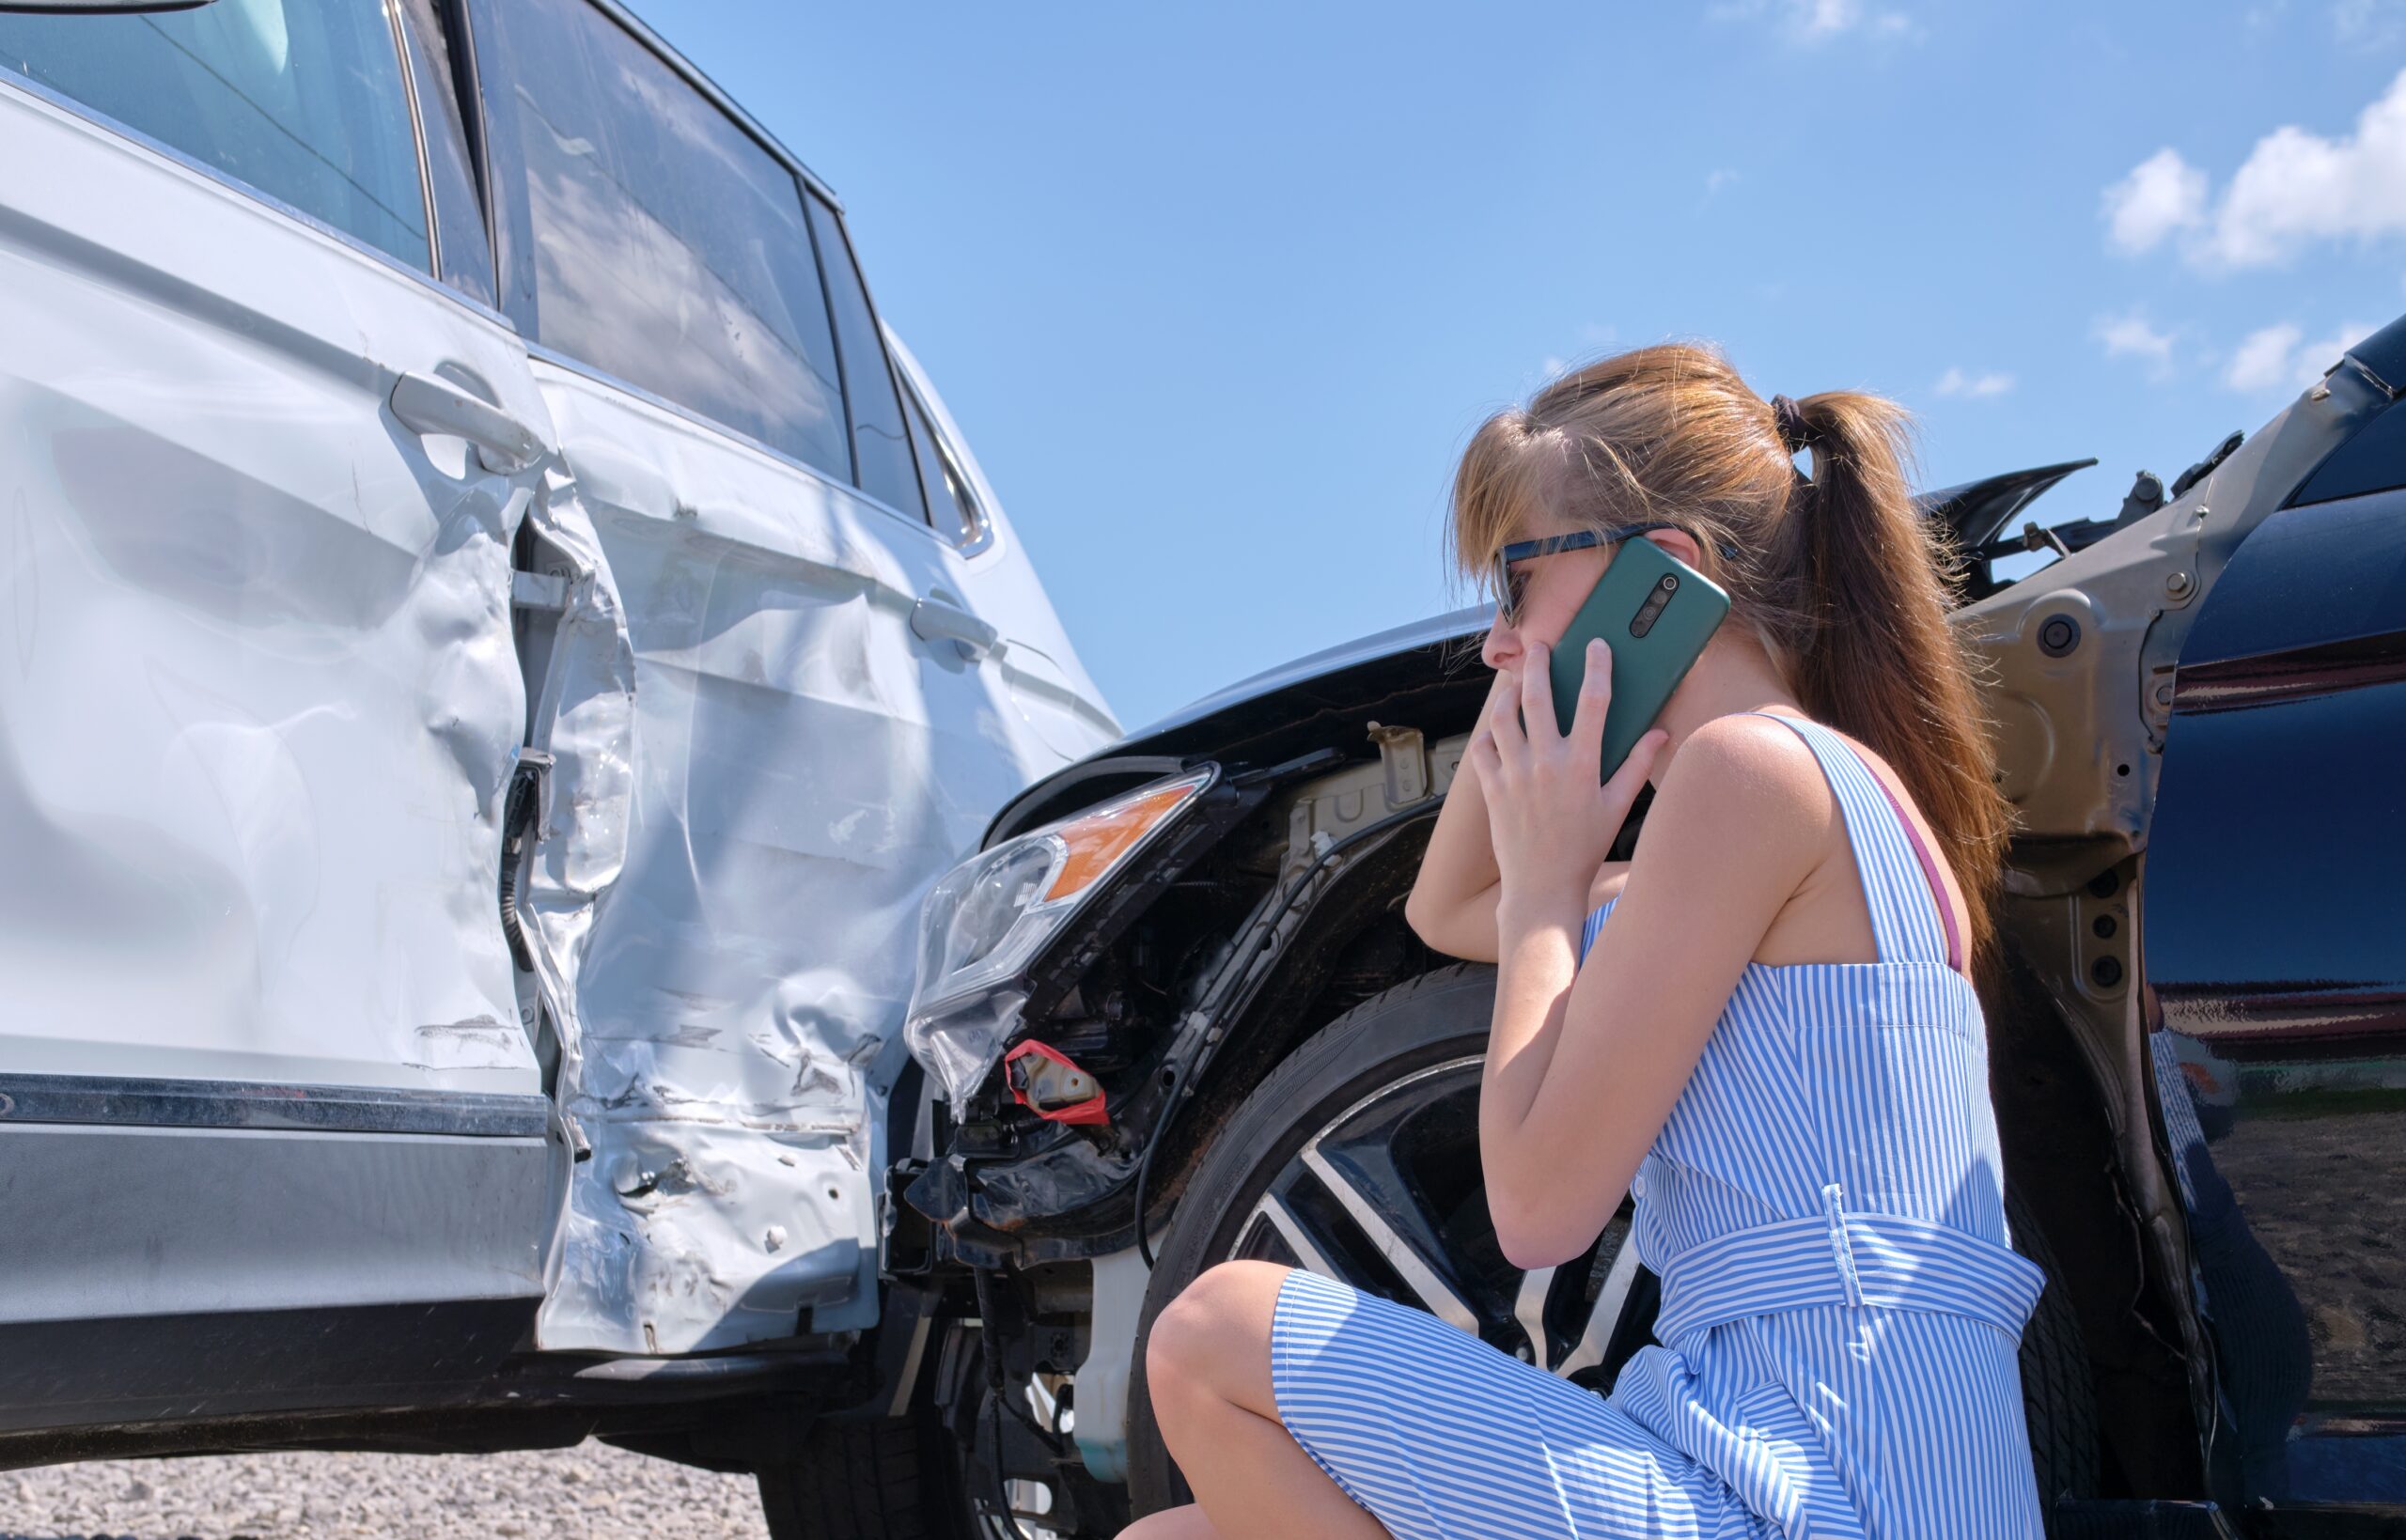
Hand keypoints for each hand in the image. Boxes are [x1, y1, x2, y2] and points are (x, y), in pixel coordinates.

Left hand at [1466, 639, 1667, 908]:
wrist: (1542, 887)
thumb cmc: (1584, 848)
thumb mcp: (1617, 807)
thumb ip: (1636, 766)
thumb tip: (1660, 733)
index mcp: (1581, 765)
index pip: (1593, 702)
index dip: (1596, 668)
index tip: (1596, 646)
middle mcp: (1545, 764)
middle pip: (1537, 697)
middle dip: (1538, 664)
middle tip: (1540, 647)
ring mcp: (1514, 775)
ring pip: (1503, 718)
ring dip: (1508, 694)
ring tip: (1515, 684)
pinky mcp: (1492, 789)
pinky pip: (1484, 749)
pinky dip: (1488, 734)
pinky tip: (1497, 729)